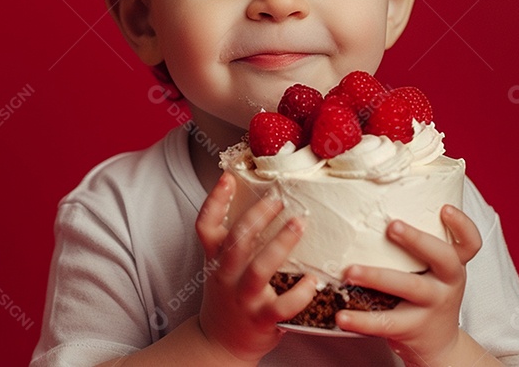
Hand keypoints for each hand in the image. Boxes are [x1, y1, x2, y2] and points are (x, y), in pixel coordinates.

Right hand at [193, 172, 317, 364]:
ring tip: (298, 224)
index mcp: (214, 259)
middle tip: (278, 198)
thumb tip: (258, 200)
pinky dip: (299, 293)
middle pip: (236, 241)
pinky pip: (281, 306)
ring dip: (280, 245)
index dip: (215, 200)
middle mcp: (225, 276)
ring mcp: (243, 298)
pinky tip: (312, 280)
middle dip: (257, 217)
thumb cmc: (227, 294)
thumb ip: (231, 239)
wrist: (220, 341)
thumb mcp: (219, 265)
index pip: (205, 225)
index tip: (229, 177)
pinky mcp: (261, 319)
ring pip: (258, 270)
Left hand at [335, 205, 482, 365]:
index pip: (470, 244)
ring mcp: (432, 306)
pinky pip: (385, 322)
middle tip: (391, 226)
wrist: (439, 344)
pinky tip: (341, 315)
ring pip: (409, 287)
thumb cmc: (427, 294)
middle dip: (417, 240)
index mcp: (452, 265)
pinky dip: (361, 320)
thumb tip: (377, 201)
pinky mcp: (412, 328)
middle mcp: (447, 284)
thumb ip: (417, 245)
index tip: (445, 208)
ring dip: (377, 276)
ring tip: (350, 271)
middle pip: (443, 259)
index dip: (462, 225)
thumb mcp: (433, 270)